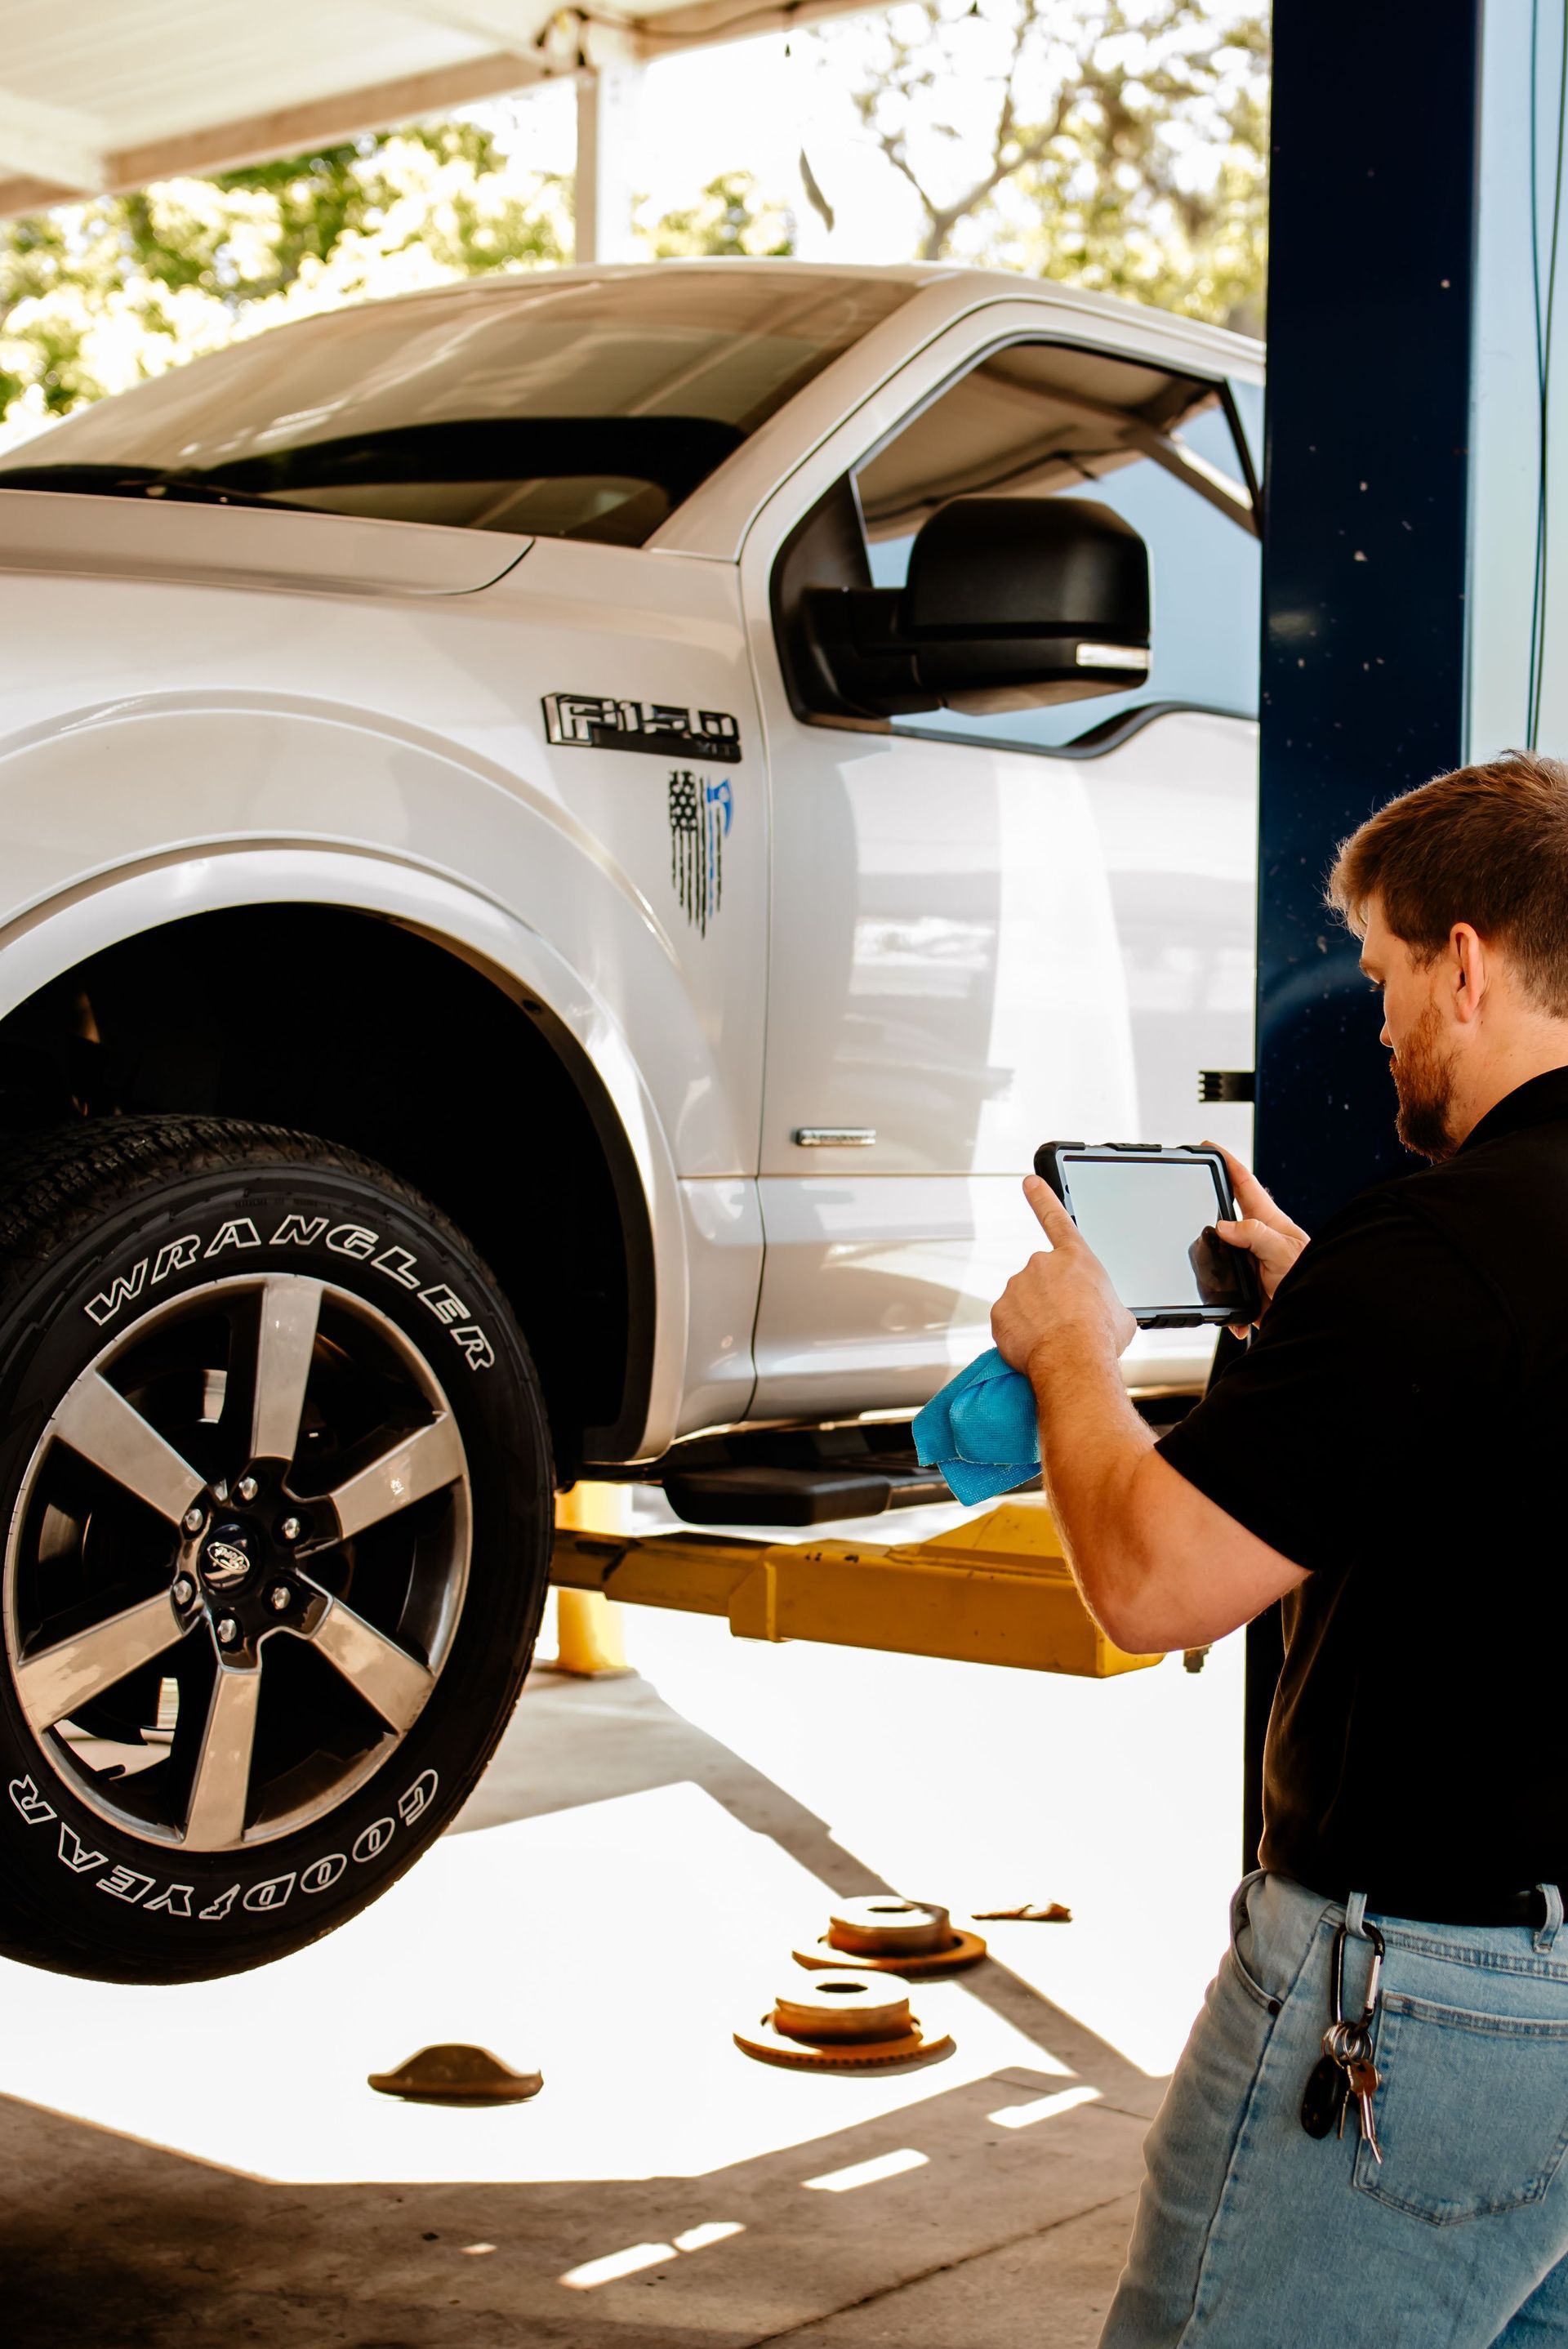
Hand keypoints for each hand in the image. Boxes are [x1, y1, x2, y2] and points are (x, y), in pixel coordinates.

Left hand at [990, 1175, 1136, 1376]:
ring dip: (1035, 1317)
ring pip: (1023, 1302)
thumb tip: (1105, 1313)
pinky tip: (1035, 1346)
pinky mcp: (999, 1311)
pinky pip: (1008, 1322)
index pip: (1056, 1219)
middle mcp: (1042, 1265)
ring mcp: (1017, 1286)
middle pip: (1042, 1280)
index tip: (1029, 1182)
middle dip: (1050, 1300)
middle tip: (1066, 1324)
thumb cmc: (1099, 1336)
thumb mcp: (1121, 1314)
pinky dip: (1018, 1333)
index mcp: (1075, 1259)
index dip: (1042, 1198)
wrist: (1074, 1358)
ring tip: (1054, 1339)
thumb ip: (1107, 1303)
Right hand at [1203, 1141, 1309, 1329]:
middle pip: (1227, 1214)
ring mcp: (1252, 1262)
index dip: (1227, 1162)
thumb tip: (1223, 1226)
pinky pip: (1227, 1292)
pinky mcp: (1249, 1287)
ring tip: (1202, 1266)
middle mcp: (1258, 1239)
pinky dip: (1227, 1307)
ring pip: (1220, 1253)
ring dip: (1211, 1264)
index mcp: (1268, 1222)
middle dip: (1209, 1206)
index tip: (1209, 1147)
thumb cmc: (1312, 1279)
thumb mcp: (1282, 1251)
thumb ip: (1254, 1235)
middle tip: (1191, 1195)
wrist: (1316, 1317)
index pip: (1244, 1183)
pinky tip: (1235, 1320)